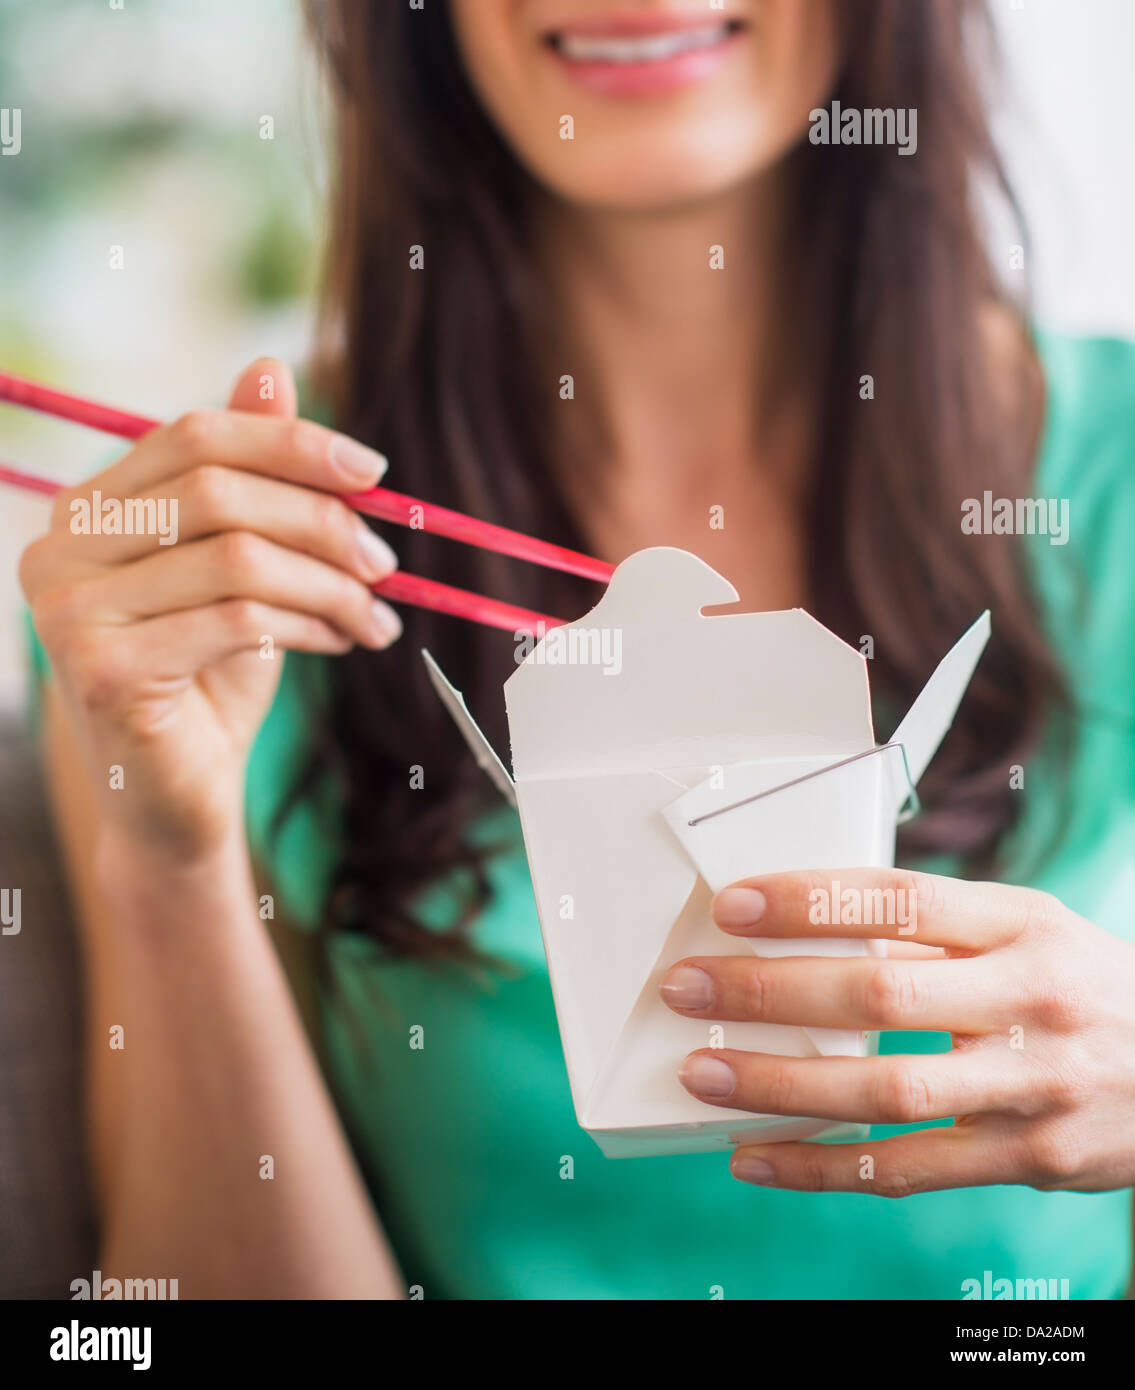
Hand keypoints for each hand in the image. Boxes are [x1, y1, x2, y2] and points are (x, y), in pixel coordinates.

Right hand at [19, 358, 400, 861]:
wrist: (179, 799)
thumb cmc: (212, 679)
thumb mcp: (240, 569)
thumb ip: (249, 477)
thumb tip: (269, 367)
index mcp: (89, 510)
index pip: (193, 435)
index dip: (290, 441)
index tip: (373, 470)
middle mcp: (61, 549)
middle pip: (219, 491)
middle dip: (323, 520)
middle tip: (387, 562)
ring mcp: (71, 610)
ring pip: (239, 556)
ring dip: (331, 584)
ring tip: (376, 615)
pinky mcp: (103, 668)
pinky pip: (238, 618)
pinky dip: (311, 625)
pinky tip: (342, 642)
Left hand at [660, 868, 1134, 1195]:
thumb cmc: (1084, 987)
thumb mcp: (1030, 931)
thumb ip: (936, 931)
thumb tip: (804, 928)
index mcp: (1024, 924)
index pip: (900, 900)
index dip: (809, 901)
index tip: (733, 906)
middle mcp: (1033, 1000)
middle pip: (882, 994)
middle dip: (771, 993)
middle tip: (688, 990)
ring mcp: (1035, 1086)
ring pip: (889, 1092)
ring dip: (782, 1088)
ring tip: (705, 1076)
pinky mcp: (1032, 1158)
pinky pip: (910, 1170)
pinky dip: (824, 1168)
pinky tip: (759, 1157)